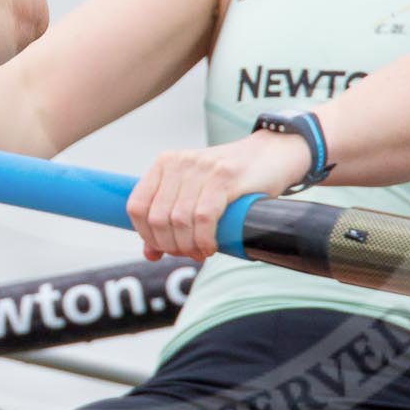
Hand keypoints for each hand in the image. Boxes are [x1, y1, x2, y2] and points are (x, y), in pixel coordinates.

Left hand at [125, 131, 311, 261]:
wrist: (272, 154)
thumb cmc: (231, 180)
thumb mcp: (195, 193)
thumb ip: (170, 219)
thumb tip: (150, 254)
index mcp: (165, 164)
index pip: (136, 206)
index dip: (146, 235)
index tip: (163, 249)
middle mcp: (179, 163)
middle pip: (158, 218)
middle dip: (170, 246)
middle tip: (187, 254)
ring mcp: (202, 168)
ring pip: (179, 220)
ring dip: (188, 246)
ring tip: (200, 253)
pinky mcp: (225, 177)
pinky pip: (203, 218)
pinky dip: (204, 240)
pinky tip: (211, 247)